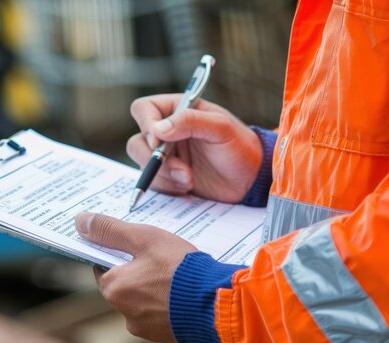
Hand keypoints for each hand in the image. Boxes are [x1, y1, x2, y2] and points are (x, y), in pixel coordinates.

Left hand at [75, 212, 196, 342]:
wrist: (215, 304)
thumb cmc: (180, 269)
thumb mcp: (144, 238)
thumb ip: (111, 230)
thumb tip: (81, 221)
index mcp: (114, 288)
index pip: (103, 266)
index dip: (118, 252)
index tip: (135, 246)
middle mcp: (124, 312)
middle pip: (125, 284)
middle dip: (139, 270)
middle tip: (160, 257)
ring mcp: (145, 327)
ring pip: (143, 300)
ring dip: (154, 288)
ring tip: (176, 274)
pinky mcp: (165, 335)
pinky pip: (160, 313)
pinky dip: (168, 303)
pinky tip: (183, 292)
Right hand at [128, 94, 261, 202]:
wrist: (251, 180)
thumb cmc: (241, 147)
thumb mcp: (221, 128)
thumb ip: (191, 121)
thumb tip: (158, 129)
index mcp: (178, 110)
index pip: (144, 109)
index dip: (146, 124)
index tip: (159, 142)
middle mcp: (168, 132)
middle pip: (138, 141)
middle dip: (156, 160)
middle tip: (183, 171)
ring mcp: (166, 156)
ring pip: (142, 164)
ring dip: (163, 176)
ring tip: (190, 181)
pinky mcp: (169, 177)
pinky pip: (154, 183)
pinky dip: (167, 188)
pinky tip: (188, 188)